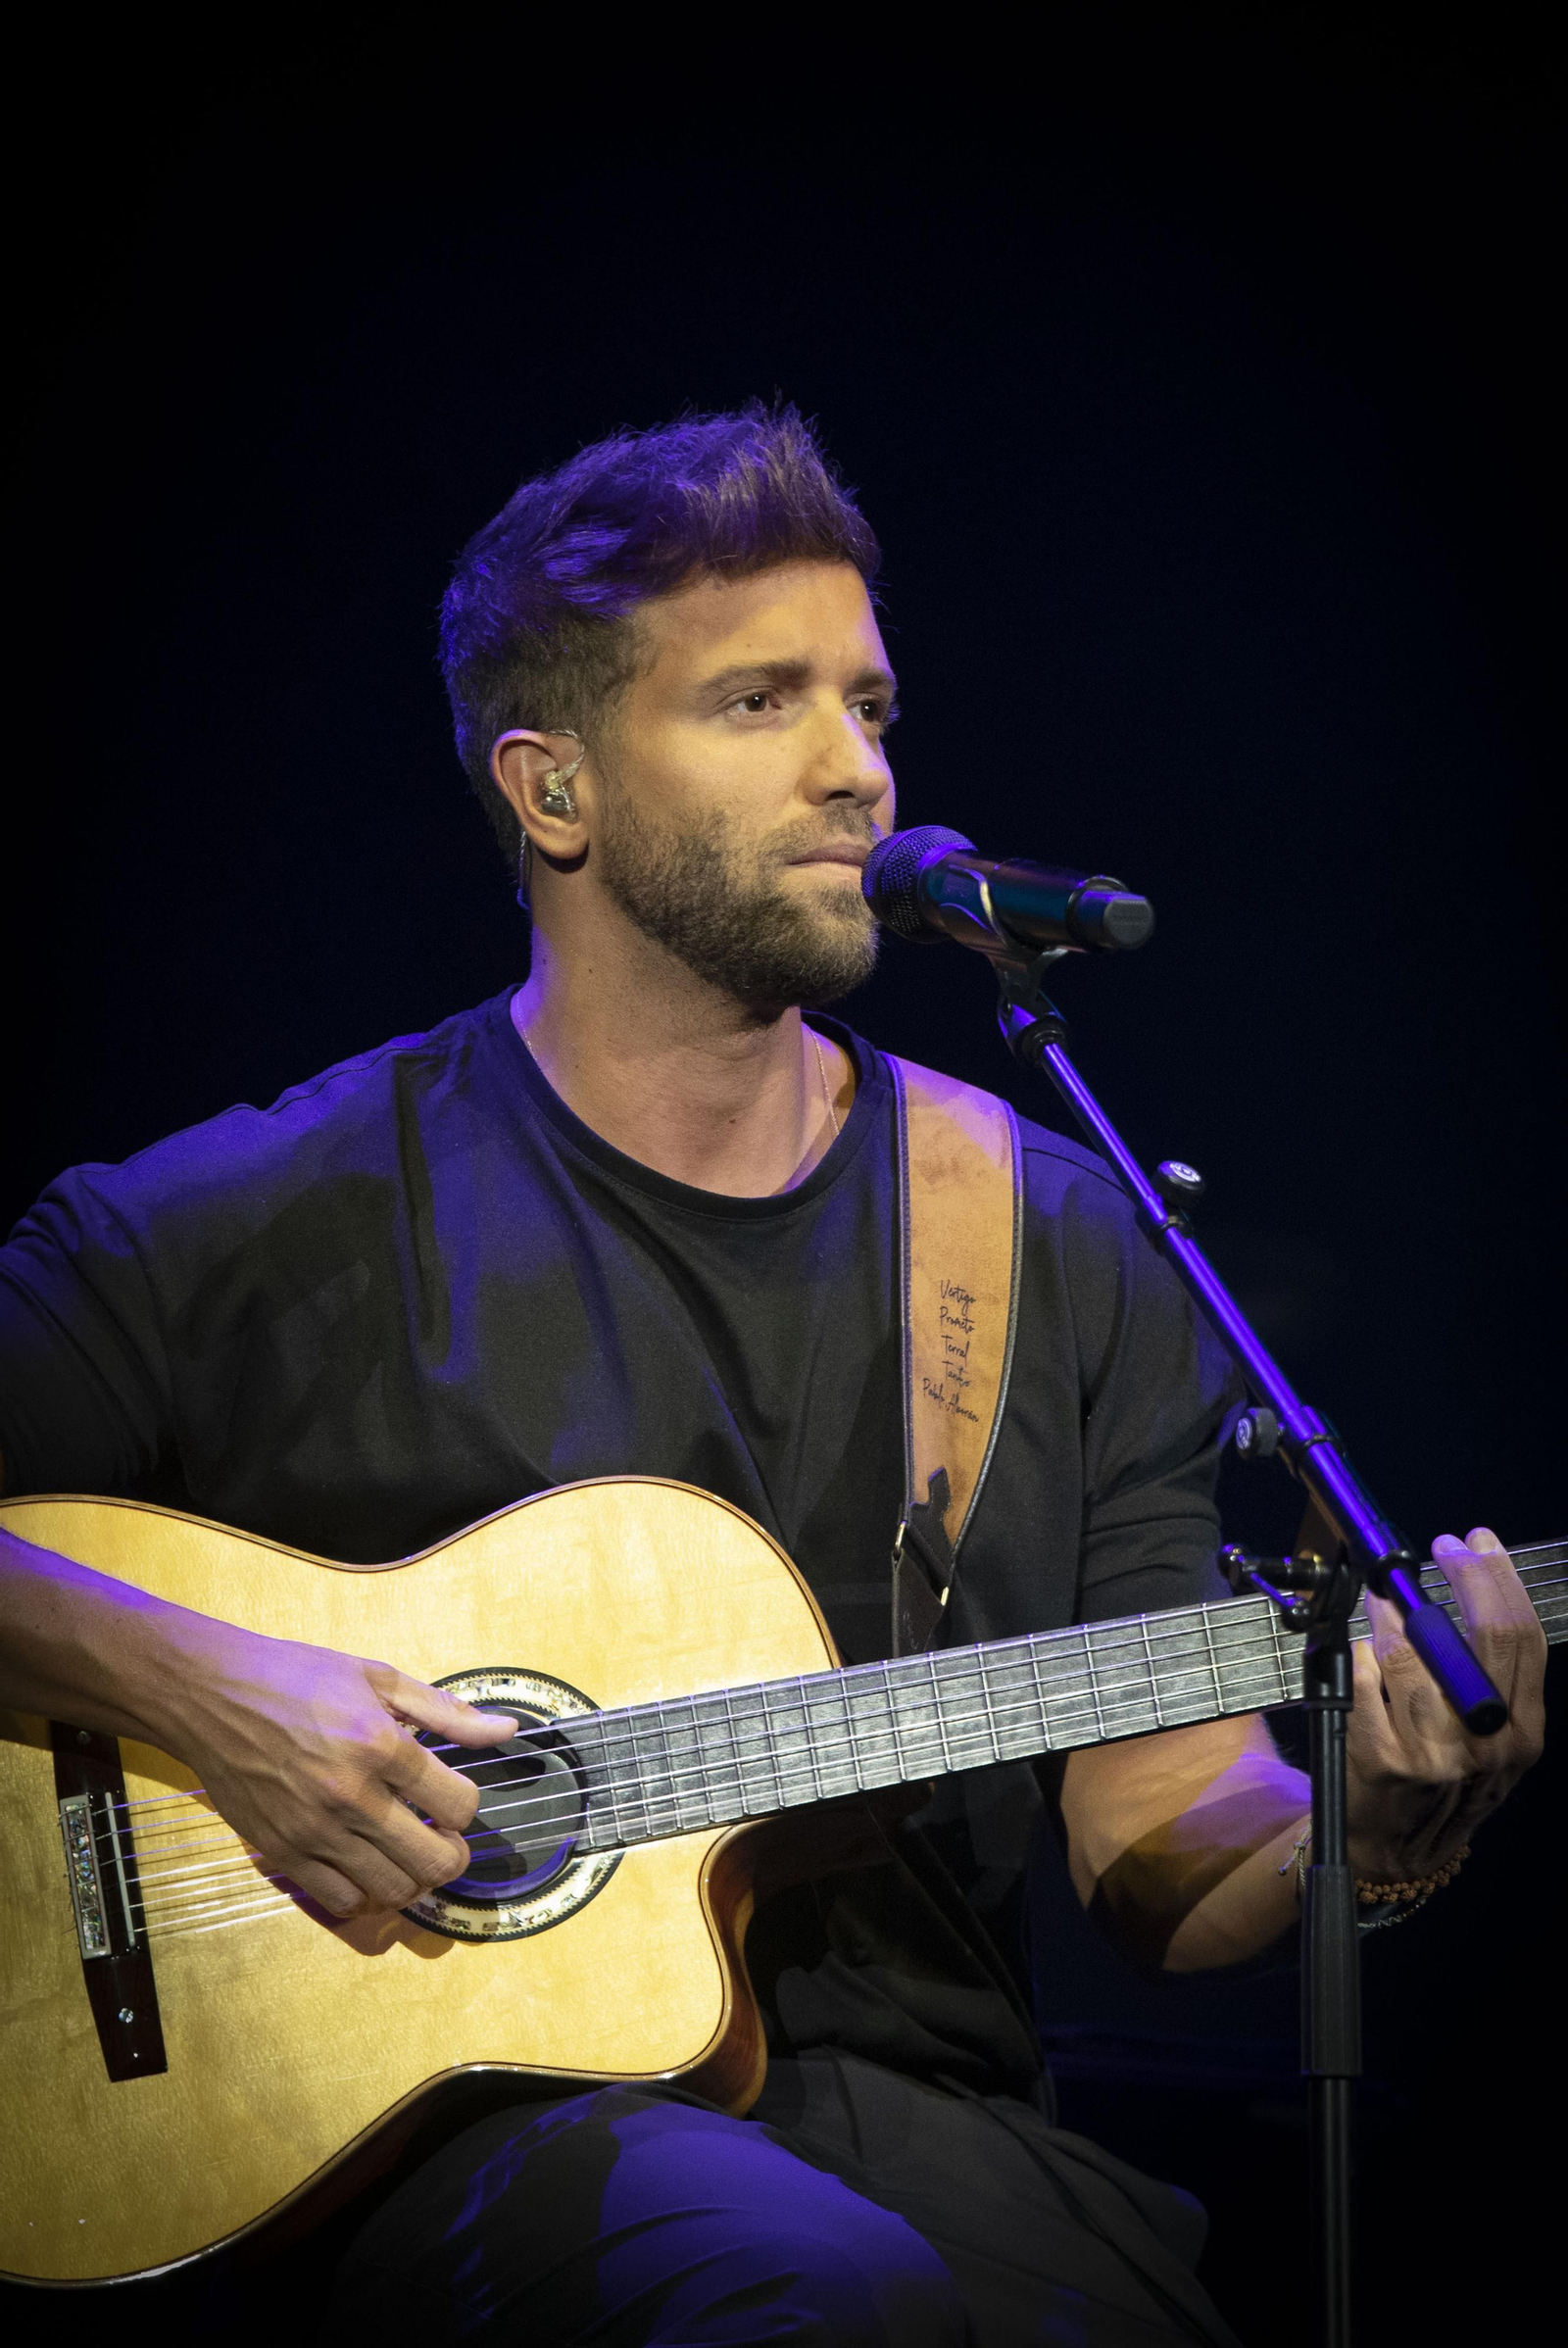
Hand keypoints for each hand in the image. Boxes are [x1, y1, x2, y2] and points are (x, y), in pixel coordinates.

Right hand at [151, 1620, 514, 1920]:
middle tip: (442, 1838)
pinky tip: (365, 1864)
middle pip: (434, 1861)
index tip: (452, 1796)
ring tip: (406, 1853)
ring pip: (392, 1890)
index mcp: (380, 1744)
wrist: (211, 1696)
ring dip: (412, 1878)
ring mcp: (314, 1829)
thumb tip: (508, 1731)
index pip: (459, 1805)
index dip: (466, 1805)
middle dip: (452, 1854)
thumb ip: (447, 1712)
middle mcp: (351, 1794)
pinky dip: (365, 1893)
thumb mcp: (378, 1678)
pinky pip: (342, 1901)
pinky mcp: (283, 1852)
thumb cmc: (297, 1677)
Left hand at [1346, 1526, 1545, 1879]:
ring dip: (1394, 1610)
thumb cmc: (1442, 1782)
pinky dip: (1363, 1652)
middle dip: (1464, 1575)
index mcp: (1523, 1734)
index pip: (1521, 1639)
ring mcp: (1435, 1754)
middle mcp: (1487, 1745)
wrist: (1395, 1849)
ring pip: (1413, 1652)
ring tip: (1386, 1598)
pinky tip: (1363, 1645)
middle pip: (1482, 1636)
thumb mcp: (1491, 1743)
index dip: (1499, 1581)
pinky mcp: (1384, 1758)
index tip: (1480, 1544)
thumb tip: (1473, 1590)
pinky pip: (1369, 1680)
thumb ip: (1490, 1680)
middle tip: (1445, 1547)